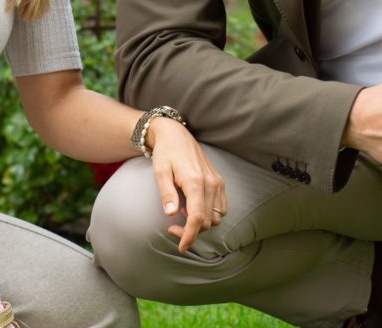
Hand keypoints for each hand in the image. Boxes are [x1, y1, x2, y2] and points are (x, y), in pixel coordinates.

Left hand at [146, 117, 226, 252]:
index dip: (190, 236)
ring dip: (202, 224)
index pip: (197, 218)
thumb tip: (170, 214)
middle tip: (171, 227)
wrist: (176, 134)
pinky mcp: (219, 181)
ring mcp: (217, 182)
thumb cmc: (165, 153)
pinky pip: (222, 207)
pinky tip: (194, 208)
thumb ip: (166, 193)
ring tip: (183, 217)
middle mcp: (210, 183)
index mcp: (195, 182)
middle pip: (208, 221)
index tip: (181, 247)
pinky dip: (210, 214)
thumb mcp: (160, 172)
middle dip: (191, 231)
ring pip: (217, 217)